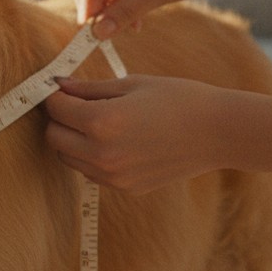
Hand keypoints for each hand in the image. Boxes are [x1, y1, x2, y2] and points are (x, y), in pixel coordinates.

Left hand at [43, 74, 231, 193]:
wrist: (218, 133)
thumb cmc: (178, 99)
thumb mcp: (131, 84)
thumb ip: (89, 88)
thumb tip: (58, 85)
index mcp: (102, 122)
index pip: (56, 109)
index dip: (53, 95)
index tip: (57, 87)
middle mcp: (102, 154)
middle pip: (54, 138)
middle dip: (57, 119)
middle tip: (72, 103)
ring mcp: (113, 175)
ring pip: (69, 158)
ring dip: (71, 139)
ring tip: (94, 120)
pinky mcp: (125, 187)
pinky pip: (91, 171)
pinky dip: (90, 156)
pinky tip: (112, 139)